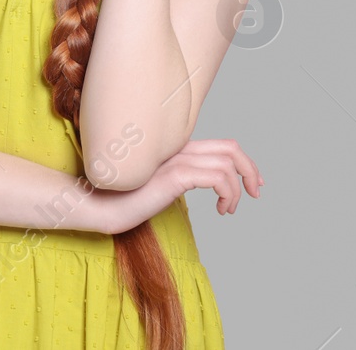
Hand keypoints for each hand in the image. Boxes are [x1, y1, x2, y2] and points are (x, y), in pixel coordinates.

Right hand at [90, 138, 261, 235]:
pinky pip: (217, 177)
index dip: (244, 162)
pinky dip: (228, 193)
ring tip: (229, 210)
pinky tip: (221, 210)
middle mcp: (179, 150)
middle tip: (256, 192)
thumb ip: (175, 179)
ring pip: (228, 163)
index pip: (221, 145)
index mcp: (176, 149)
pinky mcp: (174, 175)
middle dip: (251, 169)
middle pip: (231, 148)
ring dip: (238, 189)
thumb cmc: (124, 199)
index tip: (252, 183)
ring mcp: (176, 160)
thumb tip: (195, 187)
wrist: (100, 204)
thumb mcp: (157, 186)